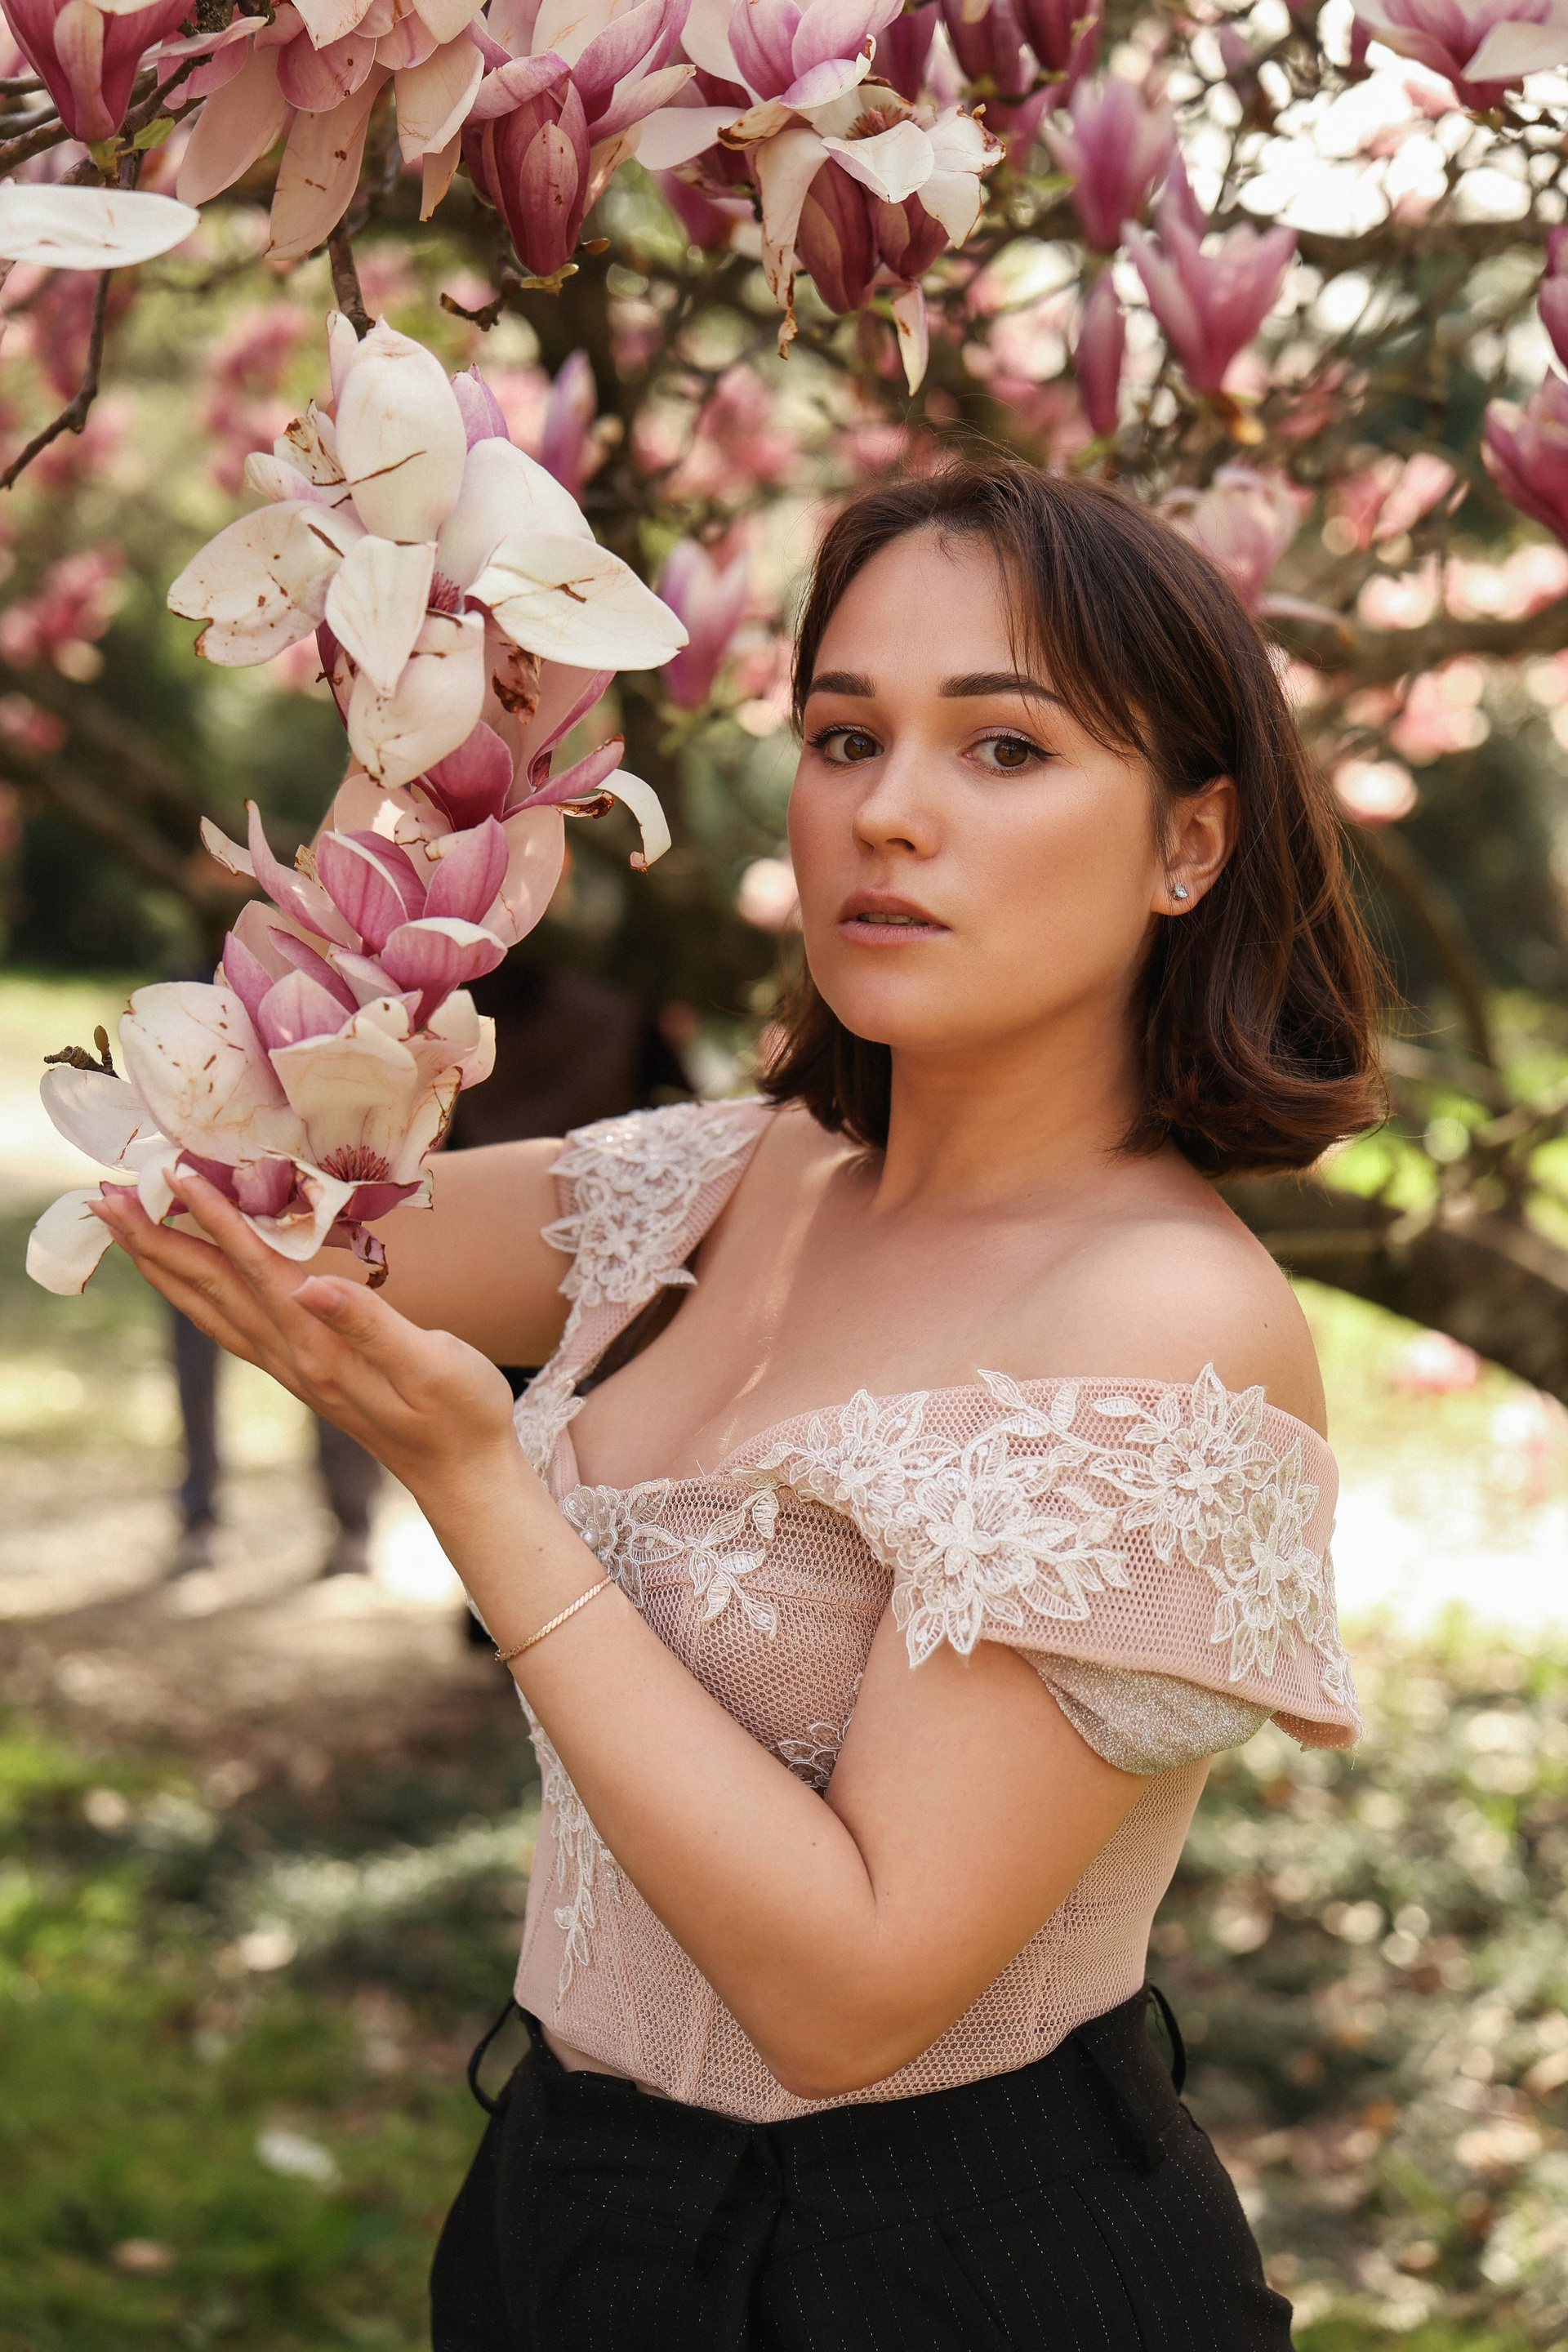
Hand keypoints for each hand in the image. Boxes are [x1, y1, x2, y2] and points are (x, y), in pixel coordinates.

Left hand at [92, 1172, 518, 1508]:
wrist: (461, 1473)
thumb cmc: (461, 1413)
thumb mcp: (432, 1364)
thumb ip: (371, 1324)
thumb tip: (312, 1287)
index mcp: (320, 1346)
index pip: (255, 1269)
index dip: (217, 1220)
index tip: (178, 1175)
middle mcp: (292, 1357)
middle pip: (210, 1288)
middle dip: (156, 1240)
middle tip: (104, 1196)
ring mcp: (290, 1368)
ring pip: (209, 1308)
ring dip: (163, 1265)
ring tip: (122, 1227)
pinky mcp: (300, 1372)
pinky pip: (228, 1324)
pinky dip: (194, 1292)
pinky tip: (185, 1278)